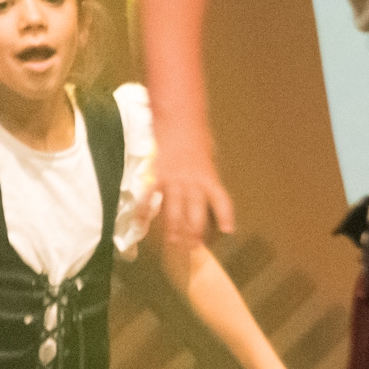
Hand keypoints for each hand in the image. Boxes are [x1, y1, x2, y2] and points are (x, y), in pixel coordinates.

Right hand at [150, 132, 235, 251]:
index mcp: (210, 178)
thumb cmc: (197, 138)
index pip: (221, 201)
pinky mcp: (156, 176)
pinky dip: (144, 211)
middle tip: (193, 249)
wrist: (179, 120)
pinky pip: (149, 197)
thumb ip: (207, 178)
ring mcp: (174, 180)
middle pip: (196, 212)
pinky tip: (140, 224)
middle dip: (195, 232)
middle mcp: (193, 182)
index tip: (228, 231)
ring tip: (173, 242)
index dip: (226, 217)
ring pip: (174, 209)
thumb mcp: (209, 159)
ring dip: (173, 228)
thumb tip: (208, 195)